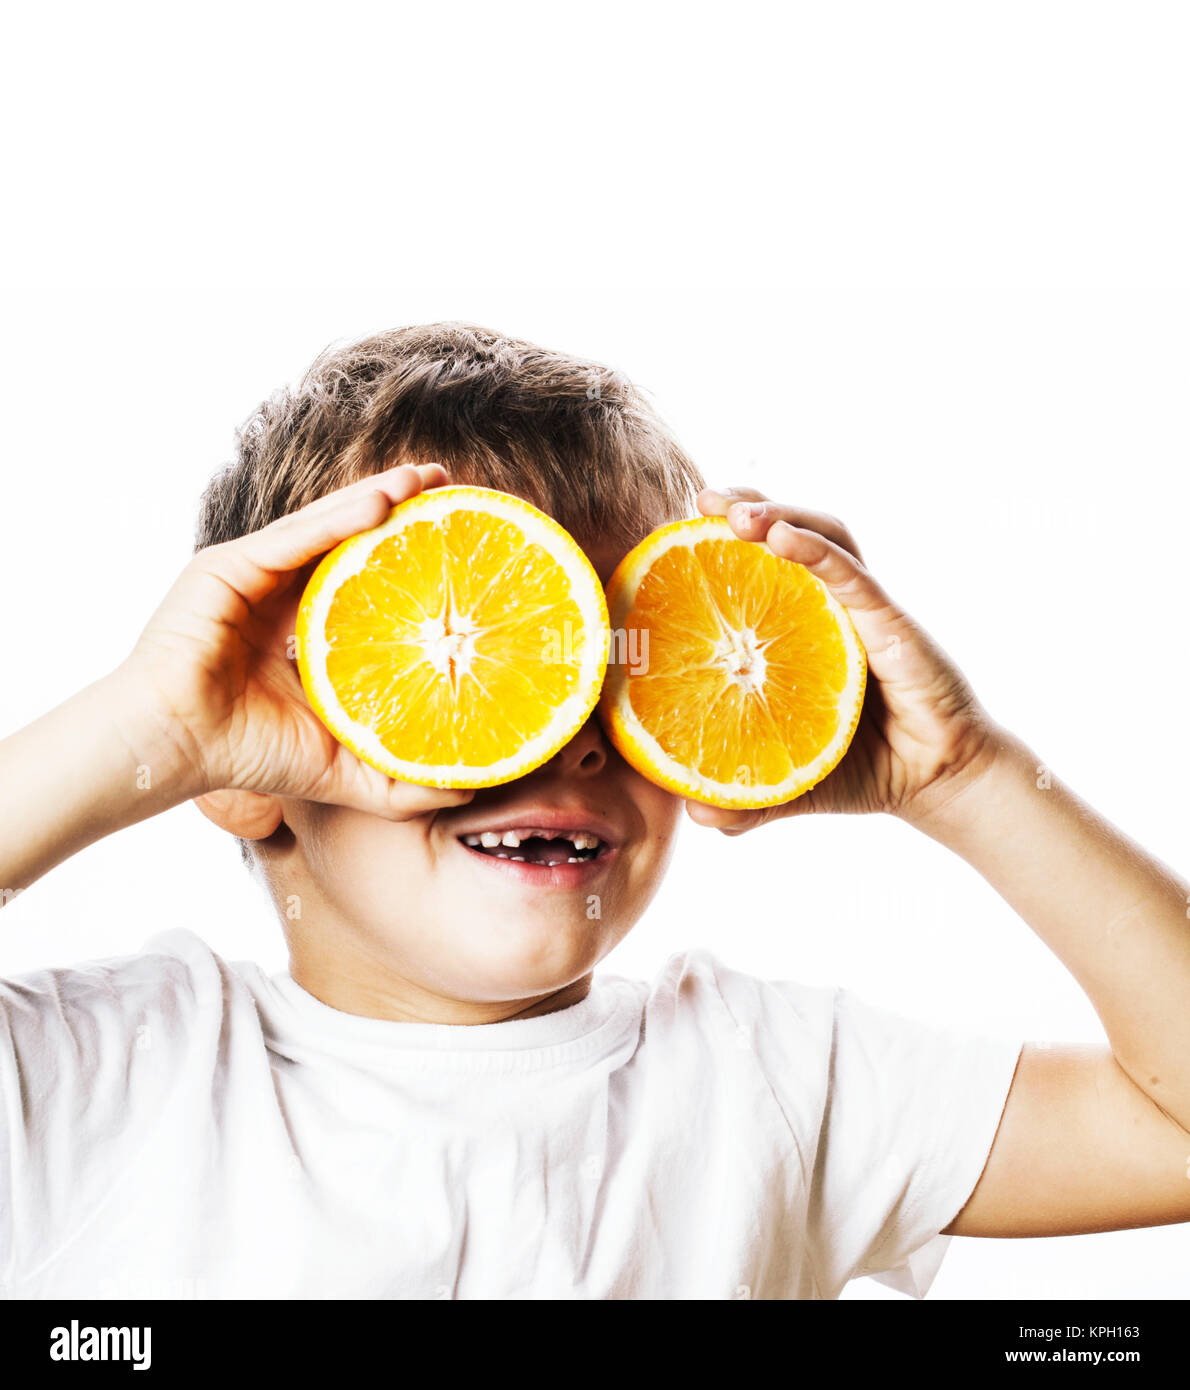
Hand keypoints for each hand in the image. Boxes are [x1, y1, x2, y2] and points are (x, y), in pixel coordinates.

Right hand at [112, 463, 473, 819]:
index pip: (368, 579)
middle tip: (450, 485)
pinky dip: (336, 519)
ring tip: (425, 480)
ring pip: (325, 526)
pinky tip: (380, 504)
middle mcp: (281, 592)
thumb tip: (471, 786)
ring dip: (376, 498)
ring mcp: (253, 574)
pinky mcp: (228, 566)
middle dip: (400, 510)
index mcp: (307, 627)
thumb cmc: (247, 753)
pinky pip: (292, 538)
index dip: (411, 556)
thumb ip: (402, 776)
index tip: (461, 536)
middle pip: (349, 539)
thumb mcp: (345, 767)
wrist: (175, 749)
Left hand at [686, 486, 1002, 833]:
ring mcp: (863, 609)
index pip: (760, 568)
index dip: (722, 541)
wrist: (938, 784)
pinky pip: (849, 575)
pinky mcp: (892, 622)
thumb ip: (747, 798)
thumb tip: (696, 815)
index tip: (674, 527)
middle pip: (788, 532)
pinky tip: (779, 537)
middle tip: (698, 497)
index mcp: (802, 630)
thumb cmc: (865, 770)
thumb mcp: (791, 784)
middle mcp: (832, 607)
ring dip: (775, 514)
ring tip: (729, 511)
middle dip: (744, 505)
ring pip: (821, 536)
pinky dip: (814, 550)